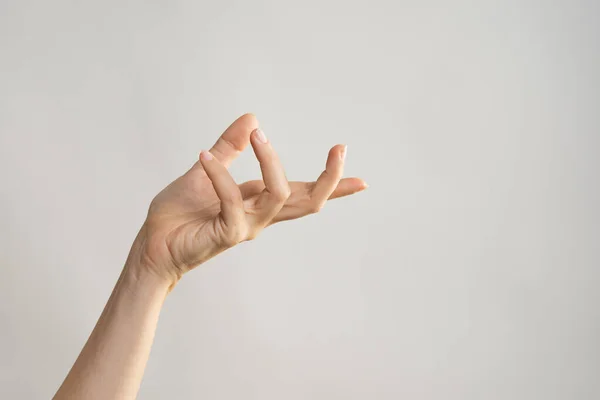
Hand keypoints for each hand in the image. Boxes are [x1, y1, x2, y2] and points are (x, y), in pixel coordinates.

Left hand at [125, 114, 366, 288]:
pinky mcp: (227, 233)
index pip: (304, 193)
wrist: (152, 245)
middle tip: (340, 149)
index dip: (332, 185)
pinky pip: (232, 199)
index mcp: (259, 203)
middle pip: (309, 201)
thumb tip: (253, 119)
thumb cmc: (179, 214)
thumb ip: (228, 149)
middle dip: (330, 179)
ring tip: (256, 136)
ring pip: (280, 195)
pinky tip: (203, 157)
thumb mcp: (207, 171)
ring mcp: (247, 226)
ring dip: (271, 161)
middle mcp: (260, 217)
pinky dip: (220, 174)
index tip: (362, 180)